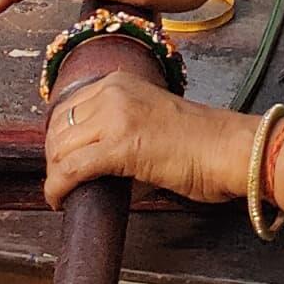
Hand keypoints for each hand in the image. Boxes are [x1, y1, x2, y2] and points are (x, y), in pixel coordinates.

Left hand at [43, 66, 245, 211]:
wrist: (230, 150)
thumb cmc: (202, 144)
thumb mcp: (150, 122)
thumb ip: (120, 134)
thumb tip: (93, 164)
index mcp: (120, 82)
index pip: (67, 109)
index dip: (58, 141)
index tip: (61, 161)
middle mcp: (113, 92)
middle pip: (58, 128)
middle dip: (54, 159)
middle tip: (62, 183)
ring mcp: (115, 116)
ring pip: (59, 148)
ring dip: (55, 175)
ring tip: (64, 193)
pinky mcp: (119, 145)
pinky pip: (71, 169)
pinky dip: (58, 187)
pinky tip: (59, 200)